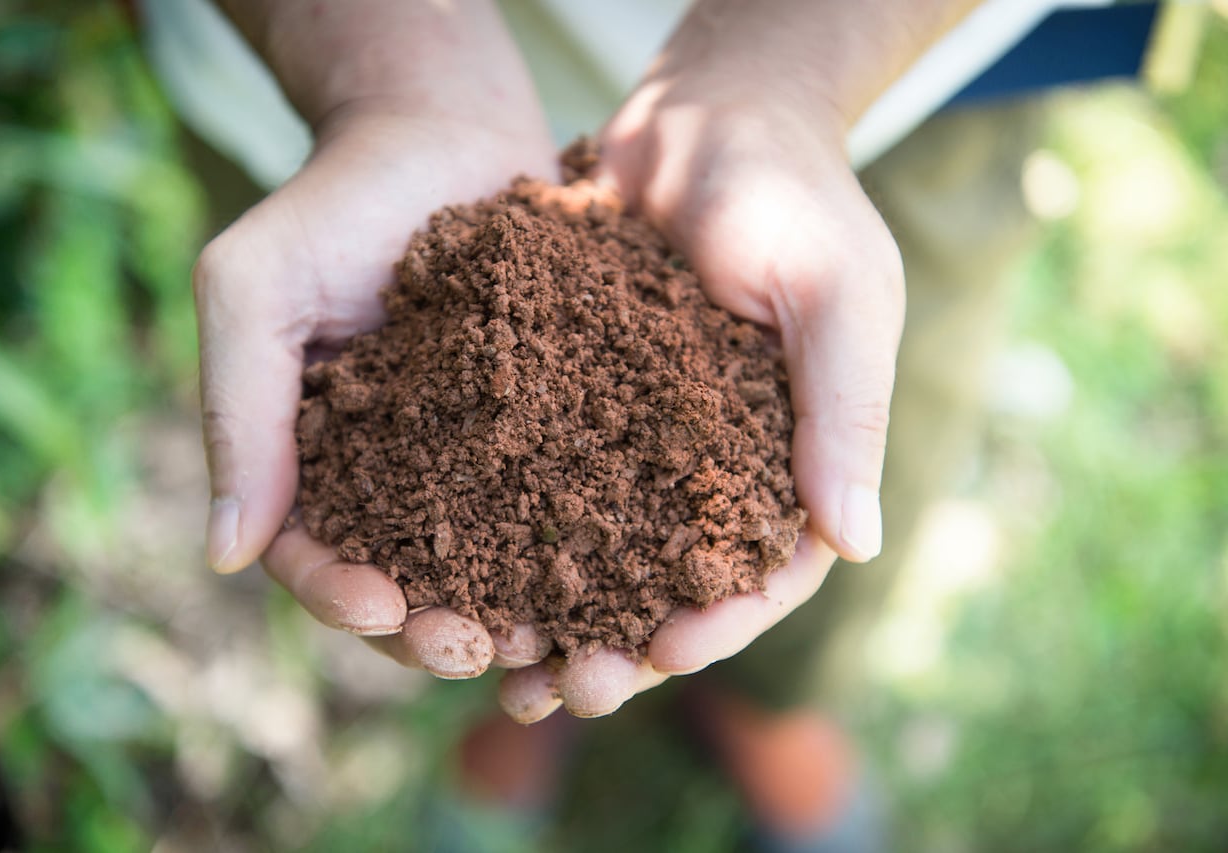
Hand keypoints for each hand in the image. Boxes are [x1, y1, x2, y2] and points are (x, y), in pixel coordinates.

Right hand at [194, 96, 558, 674]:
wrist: (446, 131)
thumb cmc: (336, 202)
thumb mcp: (256, 290)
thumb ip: (236, 411)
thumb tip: (224, 556)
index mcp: (312, 464)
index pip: (311, 558)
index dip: (339, 597)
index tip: (380, 608)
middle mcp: (395, 480)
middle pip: (407, 588)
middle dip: (434, 632)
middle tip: (476, 650)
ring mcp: (476, 463)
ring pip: (492, 571)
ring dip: (514, 617)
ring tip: (552, 641)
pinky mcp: (550, 433)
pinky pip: (565, 507)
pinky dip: (583, 554)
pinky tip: (615, 577)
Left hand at [499, 24, 906, 720]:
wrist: (703, 116)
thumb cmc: (788, 192)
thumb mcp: (834, 291)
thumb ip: (844, 410)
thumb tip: (857, 544)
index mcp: (797, 455)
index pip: (771, 569)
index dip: (723, 620)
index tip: (666, 652)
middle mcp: (720, 465)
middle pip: (678, 584)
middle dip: (630, 646)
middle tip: (571, 689)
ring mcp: (648, 441)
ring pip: (606, 555)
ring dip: (561, 618)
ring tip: (506, 667)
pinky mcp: (583, 406)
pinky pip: (547, 487)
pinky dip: (512, 537)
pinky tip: (464, 576)